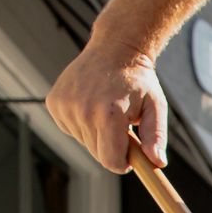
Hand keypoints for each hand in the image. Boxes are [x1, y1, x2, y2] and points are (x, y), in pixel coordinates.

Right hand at [46, 27, 167, 172]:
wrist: (114, 49)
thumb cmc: (138, 81)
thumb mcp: (155, 106)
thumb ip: (156, 136)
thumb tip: (157, 162)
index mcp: (108, 114)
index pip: (110, 161)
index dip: (122, 163)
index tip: (130, 156)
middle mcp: (83, 110)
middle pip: (97, 154)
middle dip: (112, 146)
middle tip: (122, 124)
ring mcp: (65, 106)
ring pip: (84, 142)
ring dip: (97, 134)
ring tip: (107, 109)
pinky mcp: (54, 103)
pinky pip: (70, 129)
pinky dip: (82, 123)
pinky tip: (91, 103)